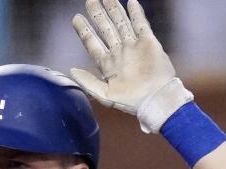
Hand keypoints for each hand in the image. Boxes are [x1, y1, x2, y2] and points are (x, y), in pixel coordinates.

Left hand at [70, 0, 191, 132]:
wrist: (154, 100)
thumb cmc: (130, 102)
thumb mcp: (104, 94)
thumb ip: (87, 82)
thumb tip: (71, 70)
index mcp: (107, 64)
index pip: (92, 43)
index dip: (84, 30)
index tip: (76, 18)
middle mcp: (119, 52)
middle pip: (106, 28)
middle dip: (97, 14)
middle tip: (90, 1)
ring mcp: (134, 46)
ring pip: (121, 23)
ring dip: (114, 10)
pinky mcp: (148, 42)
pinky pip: (141, 24)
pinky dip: (136, 14)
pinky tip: (130, 3)